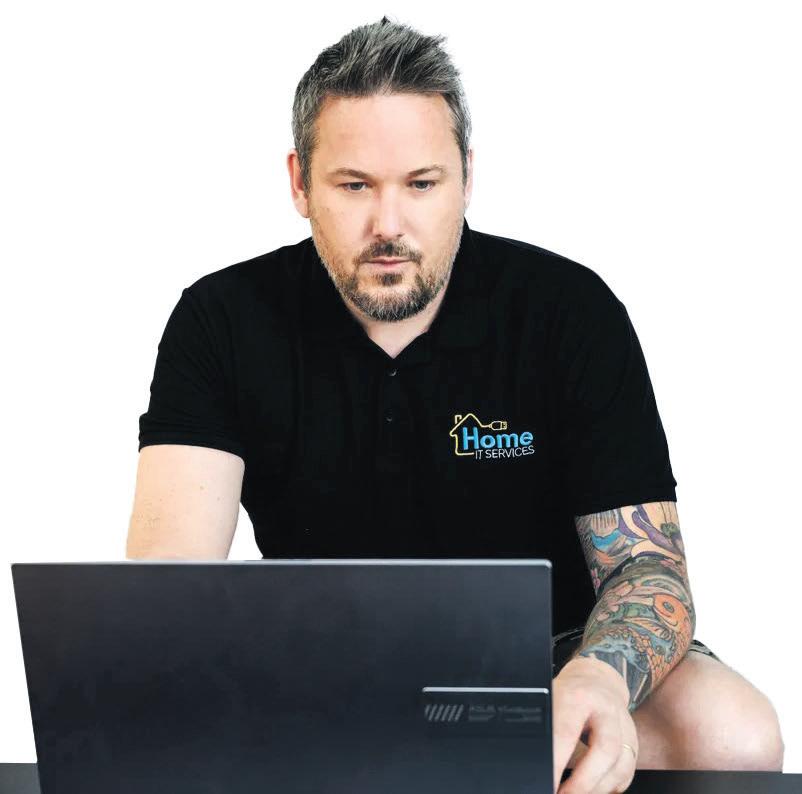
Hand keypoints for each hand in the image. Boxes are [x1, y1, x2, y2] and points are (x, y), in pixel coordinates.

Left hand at [552, 656, 638, 792]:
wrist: (597, 681)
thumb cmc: (568, 694)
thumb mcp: (552, 699)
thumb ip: (546, 726)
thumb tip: (533, 759)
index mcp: (578, 696)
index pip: (567, 732)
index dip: (556, 762)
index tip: (547, 784)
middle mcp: (607, 709)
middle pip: (606, 749)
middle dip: (584, 782)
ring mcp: (625, 726)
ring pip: (620, 765)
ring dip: (596, 789)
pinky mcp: (633, 742)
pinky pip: (626, 774)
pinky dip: (608, 788)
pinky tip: (592, 789)